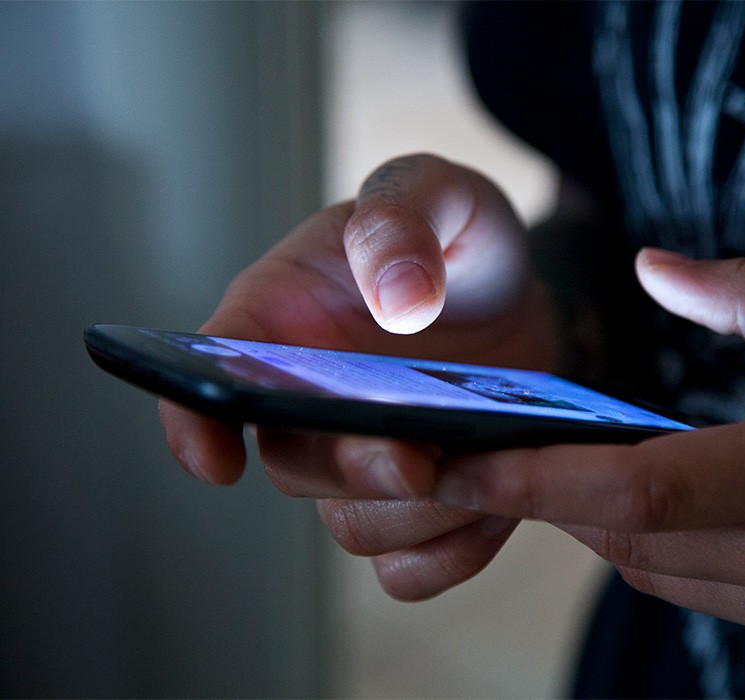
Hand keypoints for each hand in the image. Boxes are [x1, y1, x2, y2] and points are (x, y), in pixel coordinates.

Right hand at [158, 154, 555, 597]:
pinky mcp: (422, 497)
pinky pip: (415, 563)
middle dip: (350, 471)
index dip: (193, 425)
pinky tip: (497, 503)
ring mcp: (364, 457)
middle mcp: (309, 402)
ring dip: (414, 516)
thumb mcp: (435, 192)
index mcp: (281, 322)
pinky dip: (454, 550)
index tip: (217, 461)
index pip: (206, 378)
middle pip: (294, 466)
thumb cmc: (455, 234)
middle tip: (413, 457)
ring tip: (482, 467)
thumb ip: (402, 219)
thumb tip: (396, 299)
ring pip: (355, 527)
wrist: (518, 290)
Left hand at [433, 250, 744, 674]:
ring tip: (582, 464)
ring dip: (608, 520)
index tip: (458, 463)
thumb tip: (656, 269)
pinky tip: (679, 506)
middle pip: (630, 536)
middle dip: (555, 494)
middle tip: (501, 448)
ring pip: (659, 573)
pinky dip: (668, 550)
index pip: (639, 490)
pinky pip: (708, 597)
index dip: (534, 479)